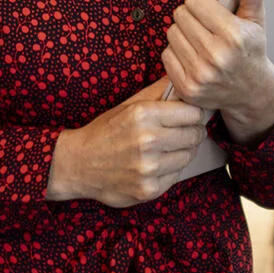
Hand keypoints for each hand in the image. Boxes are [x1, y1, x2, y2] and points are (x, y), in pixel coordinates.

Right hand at [46, 78, 206, 207]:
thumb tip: (185, 83)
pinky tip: (156, 163)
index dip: (194, 114)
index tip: (190, 116)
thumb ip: (159, 91)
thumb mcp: (129, 105)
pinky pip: (177, 175)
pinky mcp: (149, 190)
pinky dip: (171, 169)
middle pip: (195, 135)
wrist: (78, 164)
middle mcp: (148, 141)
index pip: (193, 114)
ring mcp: (149, 168)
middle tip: (182, 131)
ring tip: (167, 147)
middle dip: (192, 132)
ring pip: (189, 156)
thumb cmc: (106, 131)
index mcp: (143, 114)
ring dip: (183, 151)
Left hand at [162, 0, 273, 144]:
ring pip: (171, 33)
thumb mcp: (256, 19)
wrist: (252, 92)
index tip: (212, 12)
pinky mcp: (187, 88)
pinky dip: (177, 53)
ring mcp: (200, 74)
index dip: (202, 2)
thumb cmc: (251, 50)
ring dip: (183, 34)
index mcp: (234, 35)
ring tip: (200, 41)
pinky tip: (193, 57)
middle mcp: (216, 56)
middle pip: (180, 14)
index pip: (194, 0)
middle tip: (205, 27)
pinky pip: (166, 55)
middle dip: (191, 16)